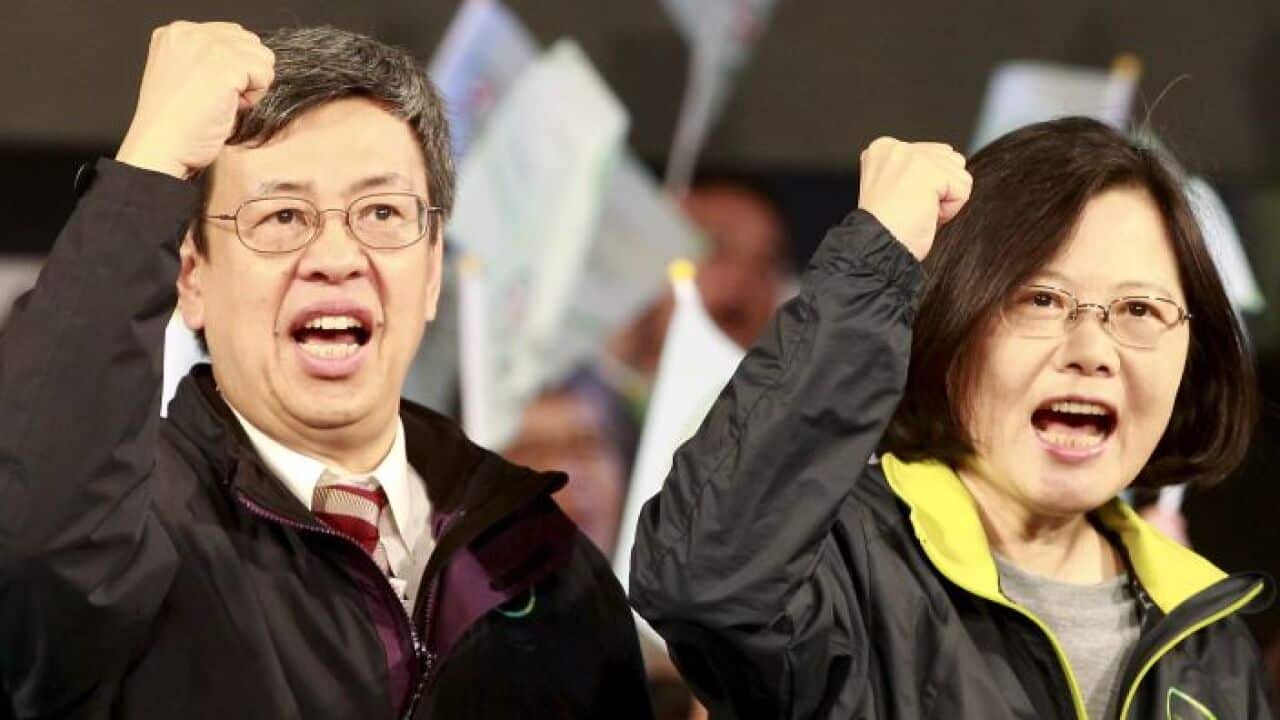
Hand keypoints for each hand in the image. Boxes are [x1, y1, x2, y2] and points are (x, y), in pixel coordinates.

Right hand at [115, 21, 274, 178]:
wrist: (161, 147)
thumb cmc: (175, 124)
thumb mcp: (185, 77)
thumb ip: (209, 59)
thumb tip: (247, 59)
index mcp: (176, 33)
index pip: (232, 35)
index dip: (234, 67)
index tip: (212, 90)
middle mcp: (190, 32)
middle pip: (250, 42)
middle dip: (245, 73)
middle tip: (220, 99)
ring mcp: (207, 46)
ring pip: (261, 57)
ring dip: (252, 85)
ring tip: (224, 103)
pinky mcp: (225, 65)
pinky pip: (265, 74)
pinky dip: (255, 97)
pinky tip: (230, 108)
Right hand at [857, 138, 970, 260]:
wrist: (876, 247)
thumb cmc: (886, 228)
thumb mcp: (895, 187)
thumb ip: (918, 169)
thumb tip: (949, 162)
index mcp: (883, 149)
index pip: (934, 155)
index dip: (928, 187)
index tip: (903, 202)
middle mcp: (896, 147)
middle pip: (950, 161)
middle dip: (939, 190)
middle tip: (911, 208)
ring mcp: (913, 157)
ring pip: (959, 174)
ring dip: (945, 200)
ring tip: (917, 211)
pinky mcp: (930, 172)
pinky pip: (963, 189)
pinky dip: (949, 210)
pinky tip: (924, 215)